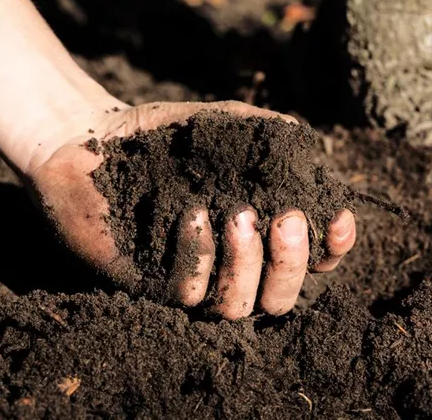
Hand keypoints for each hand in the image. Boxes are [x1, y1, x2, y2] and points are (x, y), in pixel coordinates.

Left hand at [27, 101, 355, 319]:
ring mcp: (193, 281)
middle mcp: (231, 265)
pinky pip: (189, 294)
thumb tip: (319, 157)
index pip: (311, 260)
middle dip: (291, 262)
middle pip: (282, 297)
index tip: (337, 219)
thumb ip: (272, 137)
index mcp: (257, 232)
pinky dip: (198, 255)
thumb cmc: (164, 134)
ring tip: (235, 214)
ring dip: (246, 263)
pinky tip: (191, 214)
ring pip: (239, 306)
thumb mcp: (227, 125)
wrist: (94, 139)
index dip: (332, 248)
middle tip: (285, 219)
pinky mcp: (152, 287)